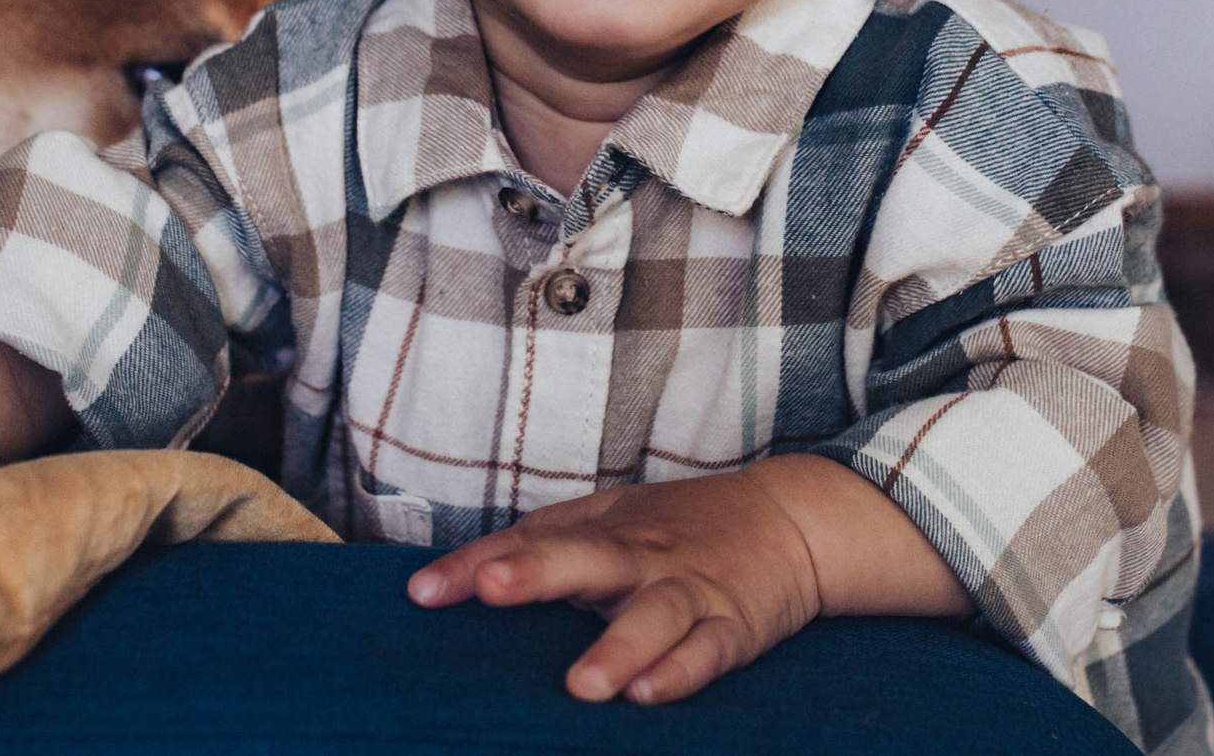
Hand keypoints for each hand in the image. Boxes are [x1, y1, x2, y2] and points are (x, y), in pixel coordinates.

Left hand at [406, 463, 830, 704]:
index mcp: (604, 530)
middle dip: (536, 571)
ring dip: (617, 649)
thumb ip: (546, 543)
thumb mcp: (612, 520)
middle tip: (490, 588)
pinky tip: (650, 695)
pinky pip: (707, 652)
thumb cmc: (679, 527)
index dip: (473, 564)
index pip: (527, 541)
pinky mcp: (733, 626)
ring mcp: (689, 590)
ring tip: (580, 685)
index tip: (421, 593)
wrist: (791, 520)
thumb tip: (470, 572)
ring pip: (652, 617)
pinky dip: (680, 672)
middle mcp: (641, 557)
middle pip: (585, 559)